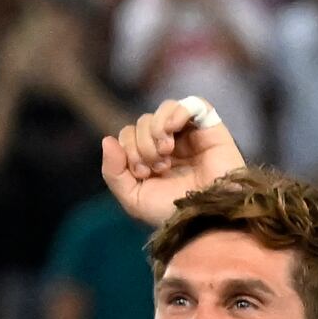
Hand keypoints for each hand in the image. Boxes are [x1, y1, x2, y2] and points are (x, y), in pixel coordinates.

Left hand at [96, 96, 245, 226]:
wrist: (206, 215)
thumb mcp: (133, 198)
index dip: (128, 148)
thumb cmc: (172, 211)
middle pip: (143, 121)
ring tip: (166, 152)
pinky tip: (173, 128)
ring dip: (156, 129)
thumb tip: (107, 139)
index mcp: (150, 159)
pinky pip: (191, 103)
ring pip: (164, 109)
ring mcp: (190, 134)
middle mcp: (169, 144)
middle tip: (158, 167)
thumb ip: (113, 172)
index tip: (142, 172)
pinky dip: (176, 112)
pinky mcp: (210, 127)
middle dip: (142, 143)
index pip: (128, 134)